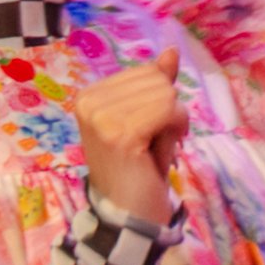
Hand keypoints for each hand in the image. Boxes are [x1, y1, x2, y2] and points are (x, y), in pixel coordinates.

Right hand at [68, 62, 182, 227]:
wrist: (128, 213)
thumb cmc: (139, 167)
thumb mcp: (148, 118)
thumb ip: (157, 84)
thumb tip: (171, 51)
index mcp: (89, 95)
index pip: (148, 72)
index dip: (162, 100)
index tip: (148, 130)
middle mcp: (88, 101)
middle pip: (158, 80)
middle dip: (169, 110)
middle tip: (152, 142)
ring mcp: (101, 117)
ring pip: (166, 94)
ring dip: (173, 123)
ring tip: (153, 149)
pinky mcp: (119, 134)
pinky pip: (169, 111)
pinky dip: (176, 130)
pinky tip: (163, 151)